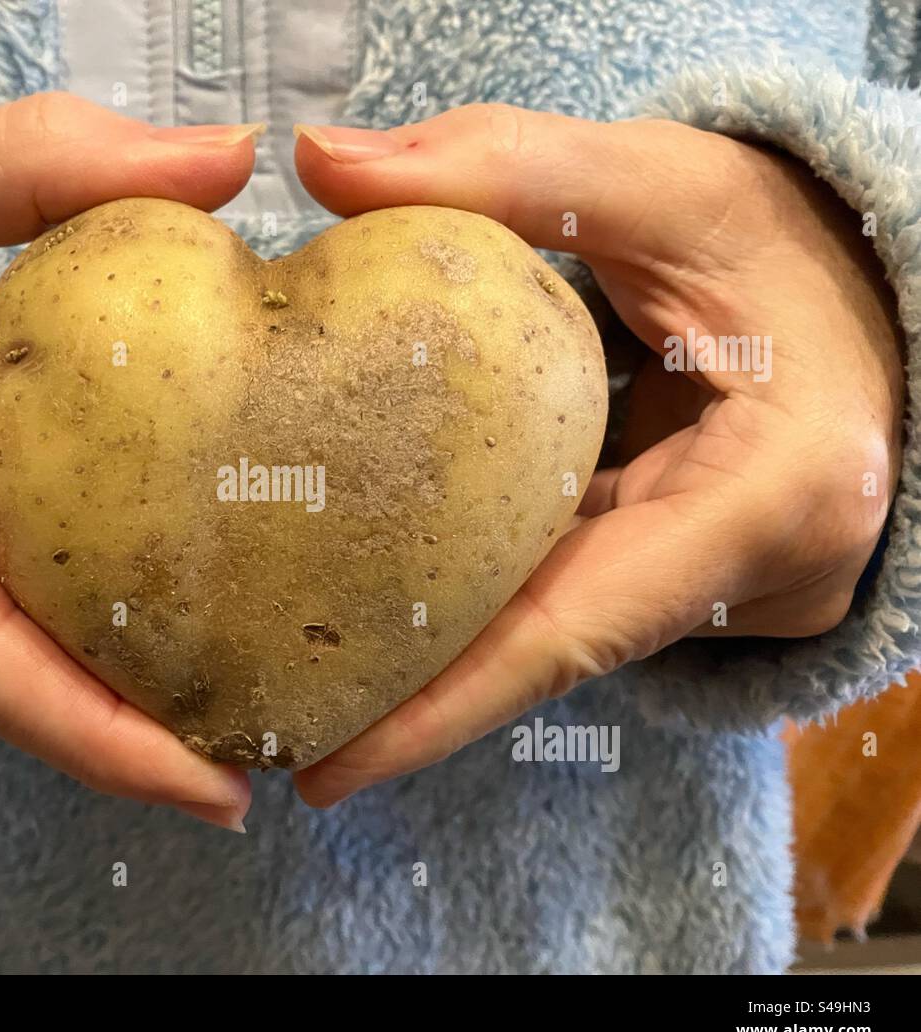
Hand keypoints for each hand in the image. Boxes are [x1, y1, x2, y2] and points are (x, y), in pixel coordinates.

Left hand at [291, 106, 904, 804]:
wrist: (872, 283)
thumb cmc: (789, 236)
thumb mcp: (662, 184)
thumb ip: (499, 168)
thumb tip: (324, 163)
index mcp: (769, 501)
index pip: (574, 632)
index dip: (443, 712)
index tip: (327, 775)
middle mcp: (759, 579)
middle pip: (549, 649)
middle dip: (410, 690)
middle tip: (265, 719)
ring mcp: (733, 590)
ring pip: (557, 626)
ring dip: (436, 642)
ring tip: (297, 666)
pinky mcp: (696, 573)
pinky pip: (574, 589)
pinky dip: (485, 585)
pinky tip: (385, 583)